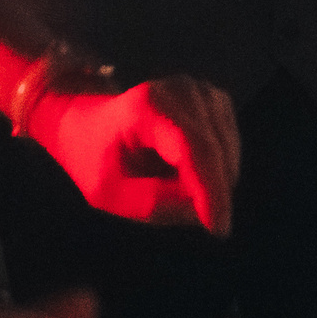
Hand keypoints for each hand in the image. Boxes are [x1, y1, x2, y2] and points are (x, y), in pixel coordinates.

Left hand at [29, 72, 240, 236]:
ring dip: (212, 181)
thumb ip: (151, 203)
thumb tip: (201, 209)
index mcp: (146, 107)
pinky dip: (217, 167)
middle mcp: (179, 89)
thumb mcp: (107, 192)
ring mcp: (199, 90)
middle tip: (194, 220)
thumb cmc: (93, 157)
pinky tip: (188, 174)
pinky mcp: (212, 98)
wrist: (87, 120)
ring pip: (227, 150)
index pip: (193, 148)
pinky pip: (229, 144)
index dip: (210, 190)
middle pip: (215, 150)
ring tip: (174, 188)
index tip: (218, 228)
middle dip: (212, 193)